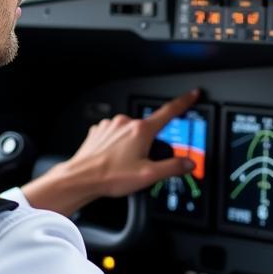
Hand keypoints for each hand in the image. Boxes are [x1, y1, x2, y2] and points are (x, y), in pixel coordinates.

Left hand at [22, 89, 199, 216]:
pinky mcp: (99, 131)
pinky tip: (113, 160)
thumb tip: (188, 163)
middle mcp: (126, 122)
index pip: (169, 111)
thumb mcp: (148, 176)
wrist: (80, 179)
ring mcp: (111, 125)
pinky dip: (117, 146)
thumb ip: (172, 167)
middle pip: (148, 129)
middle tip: (140, 165)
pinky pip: (115, 135)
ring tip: (123, 166)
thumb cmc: (110, 176)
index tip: (192, 94)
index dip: (184, 102)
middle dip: (148, 145)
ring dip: (131, 146)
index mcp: (141, 130)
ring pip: (130, 133)